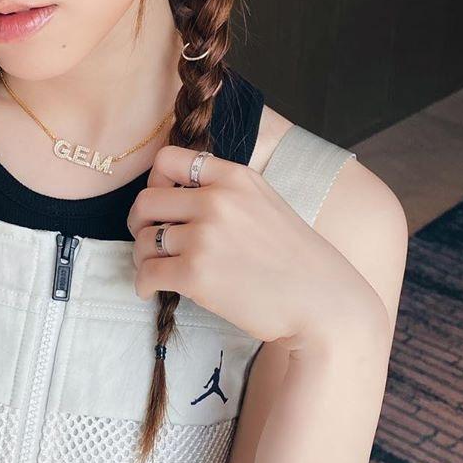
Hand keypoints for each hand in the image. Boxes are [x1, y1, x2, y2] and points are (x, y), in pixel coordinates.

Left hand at [127, 144, 380, 344]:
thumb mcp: (265, 203)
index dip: (155, 181)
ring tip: (157, 269)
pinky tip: (152, 290)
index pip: (168, 159)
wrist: (322, 302)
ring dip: (143, 257)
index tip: (161, 202)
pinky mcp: (195, 273)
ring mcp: (204, 236)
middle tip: (148, 238)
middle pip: (147, 200)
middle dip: (140, 222)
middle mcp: (216, 200)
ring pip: (143, 239)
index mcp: (234, 177)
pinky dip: (143, 284)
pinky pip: (146, 273)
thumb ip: (226, 192)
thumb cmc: (296, 259)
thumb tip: (176, 196)